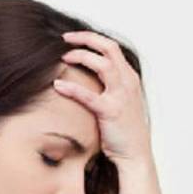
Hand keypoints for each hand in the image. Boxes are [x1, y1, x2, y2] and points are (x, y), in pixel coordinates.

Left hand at [54, 31, 152, 165]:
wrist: (134, 154)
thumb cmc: (123, 132)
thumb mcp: (120, 103)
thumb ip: (108, 89)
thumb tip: (86, 81)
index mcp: (129, 78)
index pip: (112, 48)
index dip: (92, 39)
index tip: (73, 39)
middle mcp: (128, 83)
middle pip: (109, 48)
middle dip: (85, 39)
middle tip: (65, 40)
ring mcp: (121, 96)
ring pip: (103, 64)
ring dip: (81, 56)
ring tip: (63, 57)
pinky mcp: (111, 111)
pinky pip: (89, 95)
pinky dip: (72, 88)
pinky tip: (58, 85)